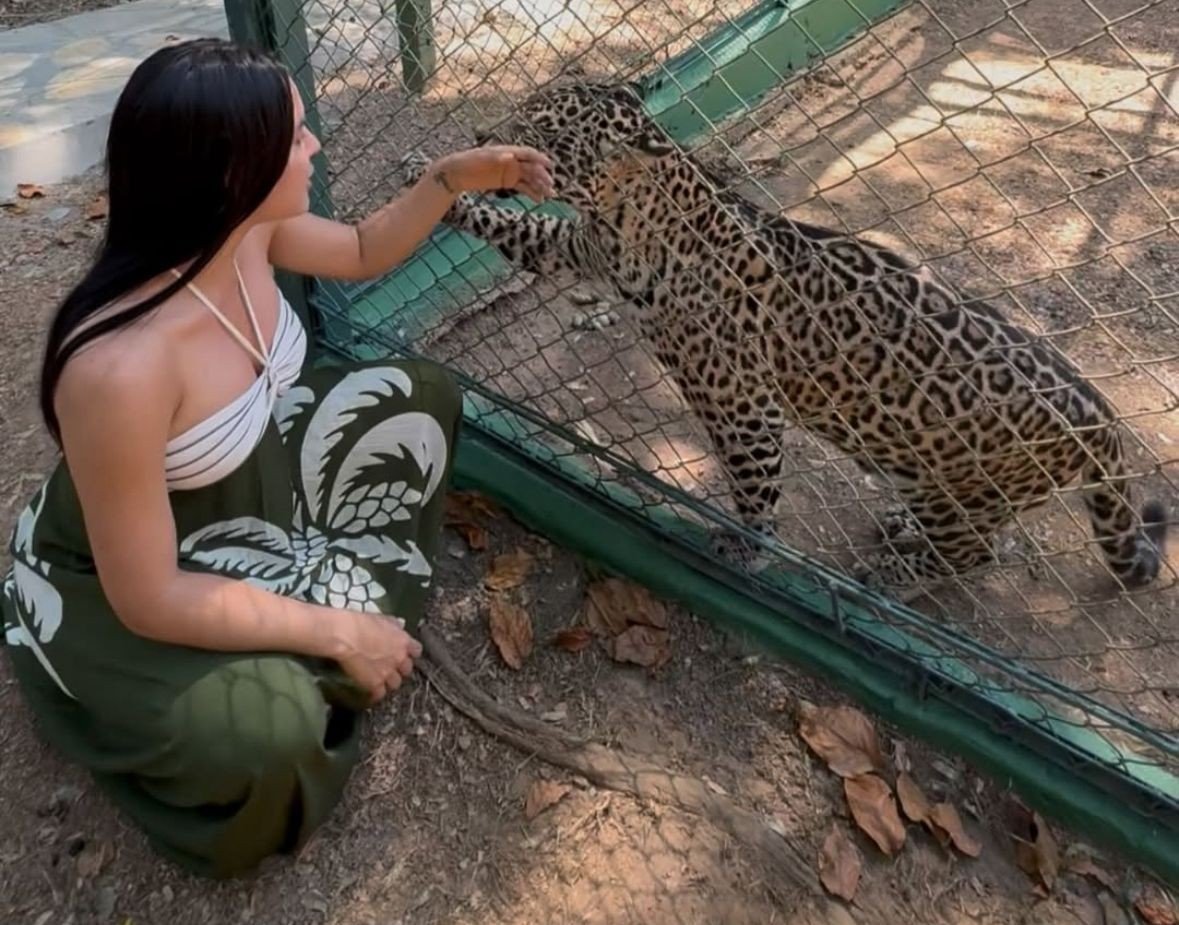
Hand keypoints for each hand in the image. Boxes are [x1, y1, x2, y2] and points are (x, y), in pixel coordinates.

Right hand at [331, 609, 422, 703]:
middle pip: (407, 669)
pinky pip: (379, 694)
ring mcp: (388, 673)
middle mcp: (399, 659)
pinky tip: (371, 692)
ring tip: (380, 679)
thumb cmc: (360, 622)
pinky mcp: (375, 684)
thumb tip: (399, 626)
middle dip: (400, 669)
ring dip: (389, 682)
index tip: (405, 653)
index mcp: (403, 642)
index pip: (417, 651)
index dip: (410, 653)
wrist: (346, 635)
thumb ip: (393, 626)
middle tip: (391, 667)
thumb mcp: (382, 618)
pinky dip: (376, 694)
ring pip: (395, 683)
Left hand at [431, 145, 554, 201]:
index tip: (549, 166)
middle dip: (541, 176)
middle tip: (549, 186)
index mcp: (507, 151)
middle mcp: (511, 160)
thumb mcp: (480, 159)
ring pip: (529, 178)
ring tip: (549, 195)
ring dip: (540, 185)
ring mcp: (510, 171)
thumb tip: (511, 156)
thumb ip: (496, 158)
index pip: (527, 153)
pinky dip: (531, 192)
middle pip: (531, 167)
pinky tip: (539, 199)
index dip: (539, 159)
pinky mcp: (507, 182)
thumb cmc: (468, 162)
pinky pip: (522, 187)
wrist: (457, 173)